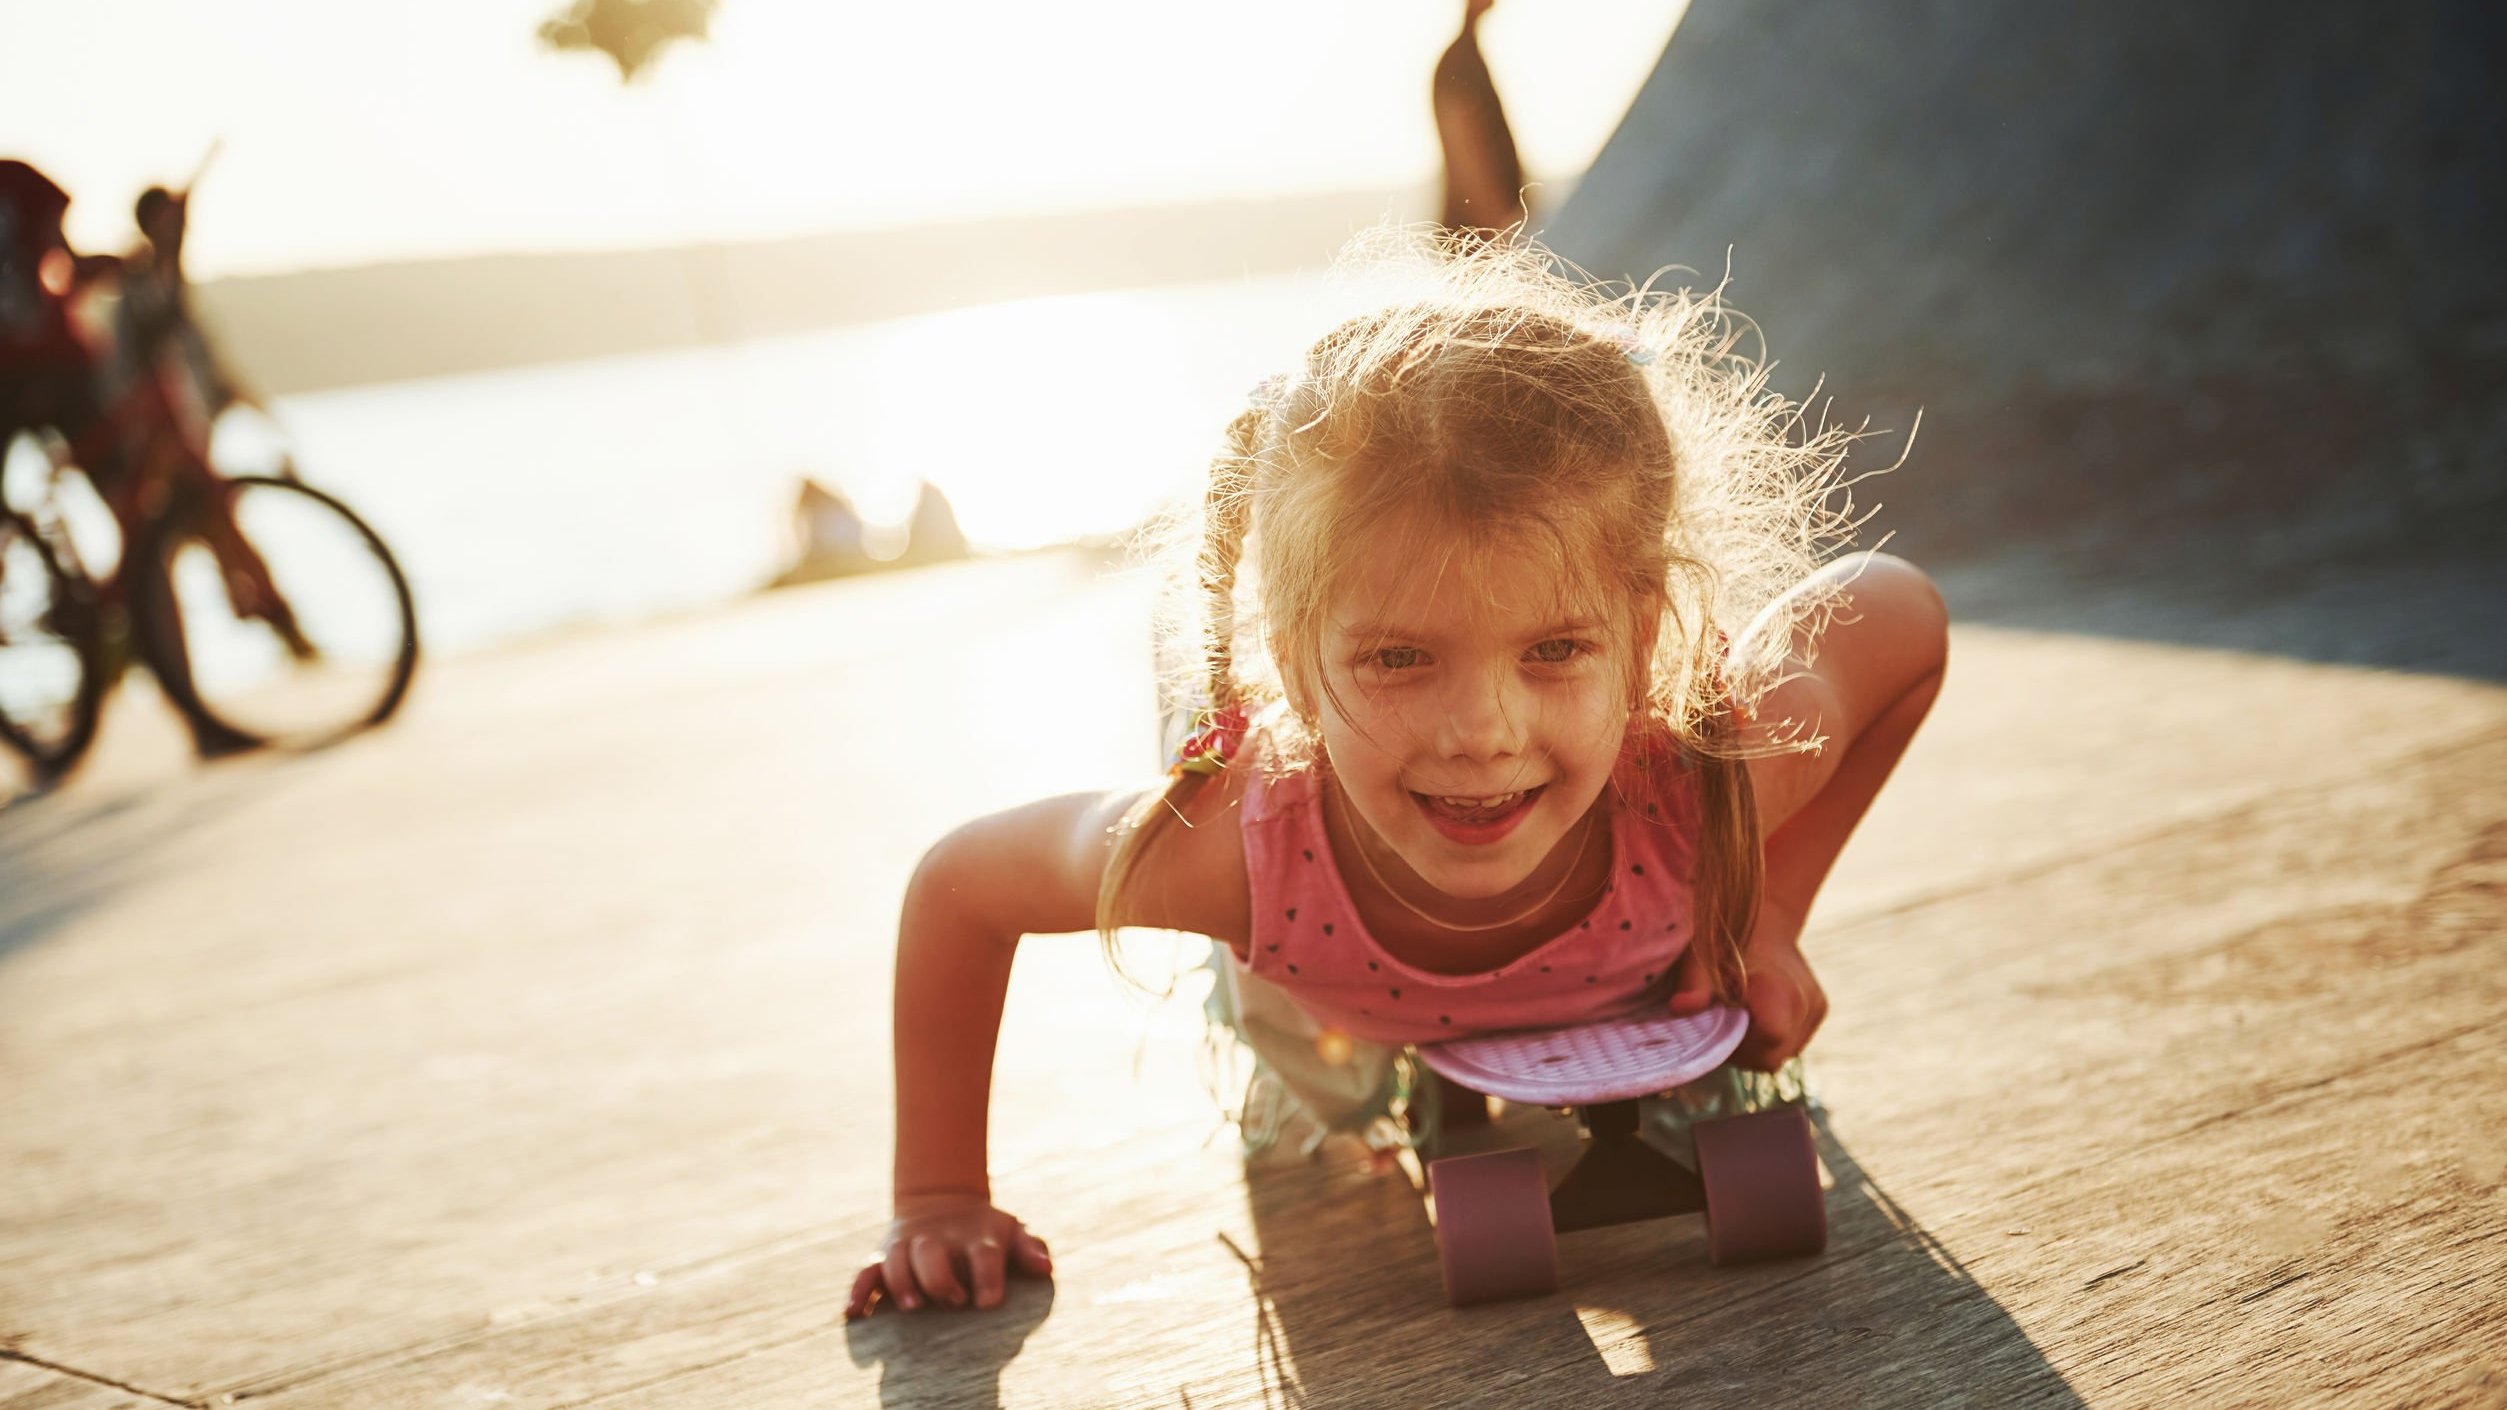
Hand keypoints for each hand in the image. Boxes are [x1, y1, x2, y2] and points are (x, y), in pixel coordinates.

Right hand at [844, 1192, 1052, 1318]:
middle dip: (940, 1278)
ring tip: (911, 1306)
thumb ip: (1029, 1248)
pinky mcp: (884, 1255)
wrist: (943, 1201)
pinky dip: (858, 1291)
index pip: (983, 1254)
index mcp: (974, 1236)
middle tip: (952, 1300)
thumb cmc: (985, 1231)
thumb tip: (1044, 1267)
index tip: (989, 1302)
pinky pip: (866, 1272)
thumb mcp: (1011, 1232)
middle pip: (933, 1254)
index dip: (987, 1277)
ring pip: (897, 1260)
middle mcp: (937, 1240)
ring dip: (901, 1281)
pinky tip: (853, 1313)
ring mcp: (908, 1246)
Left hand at [1667, 896, 1826, 1070]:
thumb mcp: (1704, 957)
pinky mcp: (1819, 1013)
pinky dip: (1770, 1040)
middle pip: (1773, 1056)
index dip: (1740, 1044)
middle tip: (1721, 1024)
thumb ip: (1695, 985)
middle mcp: (1805, 1000)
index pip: (1770, 1036)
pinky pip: (1791, 1044)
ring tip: (1738, 1016)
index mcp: (1778, 986)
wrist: (1767, 918)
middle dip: (1743, 1051)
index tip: (1720, 1025)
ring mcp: (1815, 1009)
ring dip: (1755, 1046)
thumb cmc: (1728, 938)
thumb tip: (1679, 1008)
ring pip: (1782, 1054)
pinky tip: (1755, 1016)